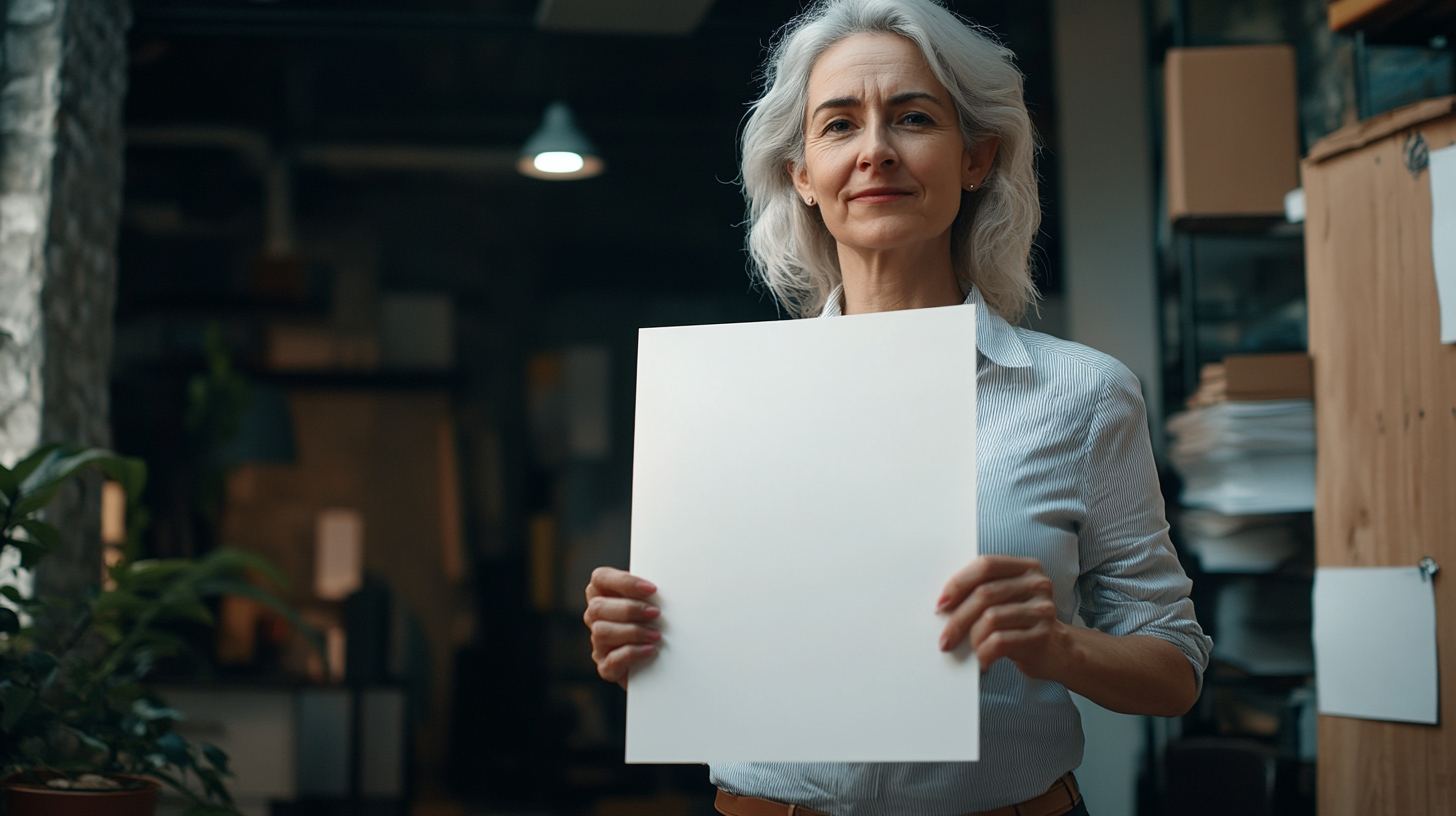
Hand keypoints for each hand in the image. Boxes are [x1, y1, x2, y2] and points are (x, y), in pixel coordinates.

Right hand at [584, 567, 661, 686]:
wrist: (662, 662)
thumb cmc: (656, 622)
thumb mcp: (652, 601)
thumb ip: (650, 592)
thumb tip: (667, 584)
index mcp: (603, 594)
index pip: (600, 578)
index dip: (624, 582)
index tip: (652, 588)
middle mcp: (595, 618)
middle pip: (598, 607)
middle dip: (630, 609)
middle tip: (656, 613)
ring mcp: (598, 643)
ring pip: (602, 632)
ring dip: (633, 631)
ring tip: (657, 635)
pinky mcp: (606, 667)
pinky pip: (613, 660)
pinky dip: (633, 653)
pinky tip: (651, 649)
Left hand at [936, 555, 1071, 679]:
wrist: (1058, 650)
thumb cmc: (1022, 622)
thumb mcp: (1008, 598)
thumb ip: (985, 589)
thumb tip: (944, 604)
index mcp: (1026, 567)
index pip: (986, 565)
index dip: (959, 583)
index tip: (941, 604)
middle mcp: (1037, 585)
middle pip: (985, 594)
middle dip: (958, 618)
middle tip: (945, 638)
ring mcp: (1042, 611)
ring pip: (990, 618)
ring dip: (972, 638)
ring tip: (969, 649)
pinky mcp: (1042, 637)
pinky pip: (1000, 642)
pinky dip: (984, 653)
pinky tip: (982, 660)